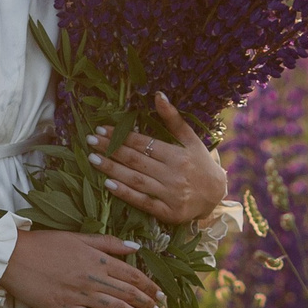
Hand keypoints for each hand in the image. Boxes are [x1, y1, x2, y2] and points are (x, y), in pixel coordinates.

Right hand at [0, 229, 161, 307]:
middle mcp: (94, 277)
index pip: (132, 273)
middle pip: (128, 292)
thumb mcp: (77, 236)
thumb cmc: (43, 243)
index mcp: (98, 258)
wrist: (12, 256)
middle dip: (147, 303)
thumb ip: (107, 242)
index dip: (149, 285)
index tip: (160, 294)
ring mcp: (81, 295)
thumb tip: (135, 246)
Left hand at [89, 93, 227, 225]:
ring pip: (136, 180)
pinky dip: (125, 193)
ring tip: (92, 159)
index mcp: (179, 155)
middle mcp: (175, 174)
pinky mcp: (168, 212)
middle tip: (90, 141)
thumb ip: (174, 119)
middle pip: (136, 160)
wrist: (217, 196)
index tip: (101, 129)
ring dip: (112, 169)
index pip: (144, 144)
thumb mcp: (191, 140)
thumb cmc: (200, 164)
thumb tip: (158, 95)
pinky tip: (108, 184)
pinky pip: (143, 202)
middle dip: (111, 149)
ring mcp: (171, 195)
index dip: (122, 136)